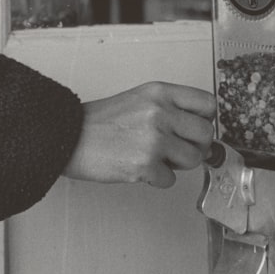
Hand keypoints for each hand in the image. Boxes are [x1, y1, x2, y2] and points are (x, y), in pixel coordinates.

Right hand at [63, 81, 216, 187]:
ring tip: (155, 158)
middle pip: (206, 134)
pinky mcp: (145, 165)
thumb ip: (171, 110)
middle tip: (178, 149)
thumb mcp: (140, 100)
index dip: (206, 120)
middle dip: (196, 147)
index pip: (208, 104)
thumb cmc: (100, 122)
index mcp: (160, 93)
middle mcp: (160, 113)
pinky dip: (157, 179)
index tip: (195, 128)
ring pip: (193, 159)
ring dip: (177, 165)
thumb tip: (201, 130)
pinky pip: (170, 179)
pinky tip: (139, 167)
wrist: (66, 136)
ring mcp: (153, 139)